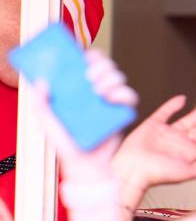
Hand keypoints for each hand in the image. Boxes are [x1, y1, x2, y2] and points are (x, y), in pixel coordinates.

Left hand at [28, 48, 136, 183]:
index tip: (83, 56)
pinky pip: (130, 96)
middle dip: (101, 65)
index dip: (89, 56)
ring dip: (110, 78)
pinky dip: (123, 93)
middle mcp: (97, 92)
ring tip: (98, 90)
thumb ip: (40, 103)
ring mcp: (111, 101)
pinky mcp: (123, 112)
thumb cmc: (67, 144)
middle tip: (89, 75)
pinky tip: (110, 98)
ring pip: (119, 77)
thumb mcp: (48, 122)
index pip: (88, 65)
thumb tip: (40, 81)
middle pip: (106, 66)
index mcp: (80, 90)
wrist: (84, 165)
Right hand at [111, 95, 195, 209]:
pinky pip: (164, 113)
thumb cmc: (156, 174)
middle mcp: (180, 144)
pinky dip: (172, 105)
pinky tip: (181, 99)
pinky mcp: (153, 126)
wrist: (132, 169)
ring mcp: (167, 134)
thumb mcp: (185, 173)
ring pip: (186, 121)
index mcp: (189, 155)